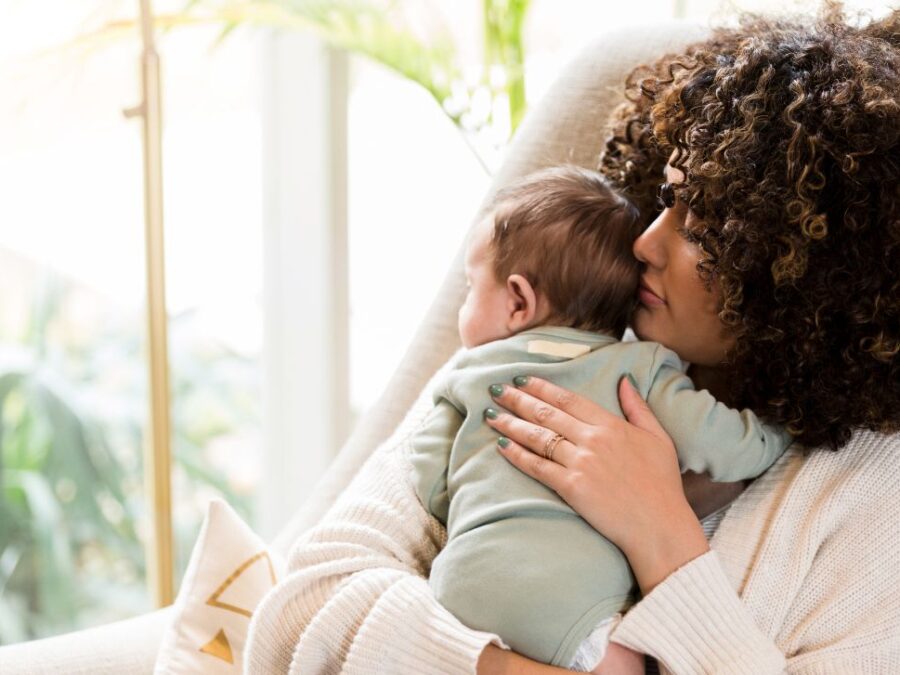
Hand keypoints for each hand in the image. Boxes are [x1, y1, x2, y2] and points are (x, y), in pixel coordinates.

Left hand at [485, 375, 708, 593]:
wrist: (659, 525)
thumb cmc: (662, 484)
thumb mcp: (658, 438)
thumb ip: (638, 407)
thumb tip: (625, 380)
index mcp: (611, 425)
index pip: (568, 399)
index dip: (542, 387)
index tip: (522, 379)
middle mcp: (592, 439)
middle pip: (547, 413)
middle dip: (517, 399)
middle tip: (495, 390)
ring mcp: (580, 463)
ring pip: (537, 437)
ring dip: (511, 424)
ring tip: (491, 415)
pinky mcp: (571, 487)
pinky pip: (538, 467)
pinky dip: (517, 455)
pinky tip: (502, 445)